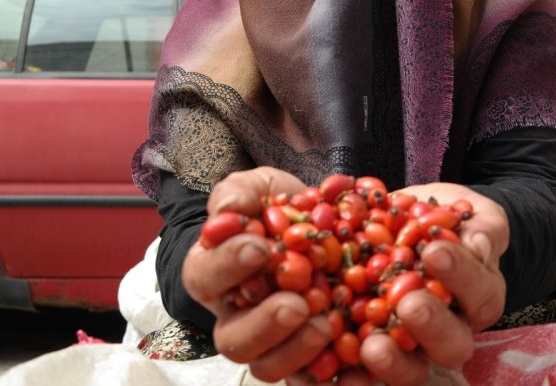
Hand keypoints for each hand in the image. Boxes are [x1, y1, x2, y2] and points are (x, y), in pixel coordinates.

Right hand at [181, 167, 334, 382]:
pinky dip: (327, 368)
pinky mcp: (307, 354)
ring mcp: (271, 340)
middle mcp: (236, 315)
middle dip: (264, 323)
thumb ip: (237, 194)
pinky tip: (349, 350)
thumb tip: (228, 210)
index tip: (259, 247)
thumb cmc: (275, 206)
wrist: (316, 221)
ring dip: (295, 351)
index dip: (228, 265)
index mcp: (214, 274)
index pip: (206, 277)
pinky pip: (310, 376)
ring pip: (267, 365)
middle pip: (233, 338)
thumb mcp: (256, 188)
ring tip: (325, 324)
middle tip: (296, 303)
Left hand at [351, 183, 508, 385]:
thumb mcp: (474, 216)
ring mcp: (414, 345)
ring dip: (393, 362)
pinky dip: (351, 376)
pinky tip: (335, 374)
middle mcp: (451, 329)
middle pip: (451, 344)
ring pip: (412, 368)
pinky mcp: (376, 349)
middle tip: (409, 304)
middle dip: (431, 326)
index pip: (478, 293)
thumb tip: (478, 246)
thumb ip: (482, 229)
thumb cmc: (450, 220)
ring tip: (372, 347)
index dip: (460, 275)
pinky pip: (366, 374)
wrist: (417, 225)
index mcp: (479, 296)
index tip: (435, 251)